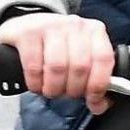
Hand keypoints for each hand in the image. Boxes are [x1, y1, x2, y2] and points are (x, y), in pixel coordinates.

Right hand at [0, 10, 116, 114]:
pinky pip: (34, 67)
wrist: (26, 26)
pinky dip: (35, 83)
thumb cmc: (58, 46)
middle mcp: (75, 25)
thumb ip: (95, 77)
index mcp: (94, 31)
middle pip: (80, 67)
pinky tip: (36, 84)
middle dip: (73, 90)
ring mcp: (50, 25)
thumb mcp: (81, 55)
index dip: (98, 86)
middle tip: (65, 93)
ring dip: (54, 88)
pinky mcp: (27, 32)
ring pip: (57, 67)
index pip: (104, 60)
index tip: (93, 101)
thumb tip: (100, 104)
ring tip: (51, 90)